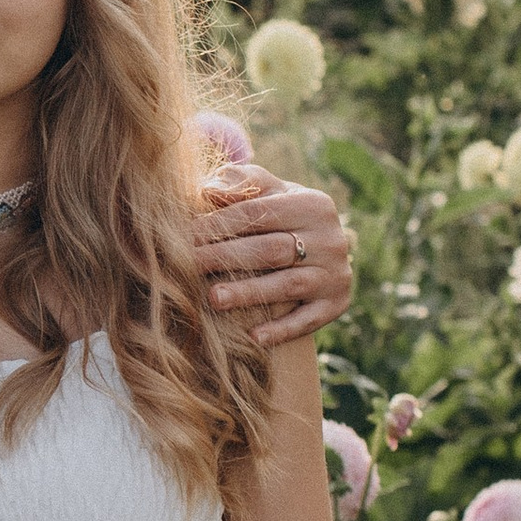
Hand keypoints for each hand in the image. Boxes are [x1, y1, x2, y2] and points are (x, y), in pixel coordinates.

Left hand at [196, 170, 354, 345]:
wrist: (320, 245)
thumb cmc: (280, 213)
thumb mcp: (268, 191)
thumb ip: (241, 183)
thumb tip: (210, 189)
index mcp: (314, 204)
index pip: (259, 213)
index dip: (219, 223)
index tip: (184, 234)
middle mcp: (331, 239)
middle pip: (271, 250)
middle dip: (225, 257)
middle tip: (187, 265)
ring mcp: (335, 274)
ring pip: (287, 285)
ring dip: (249, 293)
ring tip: (213, 298)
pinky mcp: (336, 304)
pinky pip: (307, 320)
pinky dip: (281, 330)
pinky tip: (252, 337)